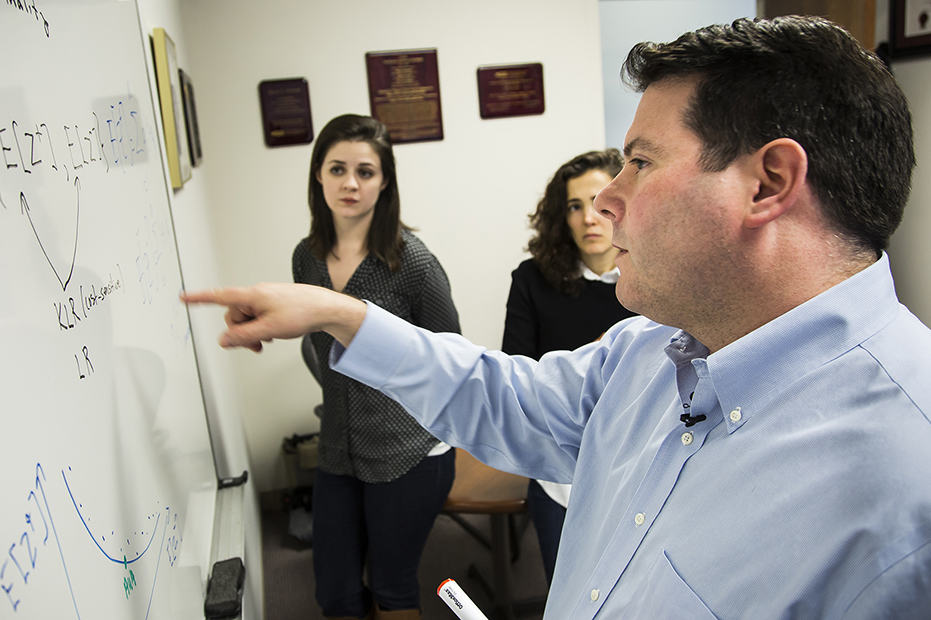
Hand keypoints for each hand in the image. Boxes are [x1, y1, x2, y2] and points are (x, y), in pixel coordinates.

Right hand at [181, 283, 365, 351]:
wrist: (327, 308)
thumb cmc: (304, 312)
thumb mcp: (269, 329)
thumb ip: (243, 337)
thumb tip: (223, 340)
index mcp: (253, 295)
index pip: (220, 296)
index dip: (199, 299)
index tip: (183, 297)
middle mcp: (258, 294)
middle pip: (234, 315)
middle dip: (241, 331)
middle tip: (256, 344)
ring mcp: (267, 299)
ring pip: (246, 319)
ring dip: (252, 332)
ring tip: (268, 338)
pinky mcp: (275, 304)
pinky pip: (259, 317)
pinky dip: (261, 328)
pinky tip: (274, 333)